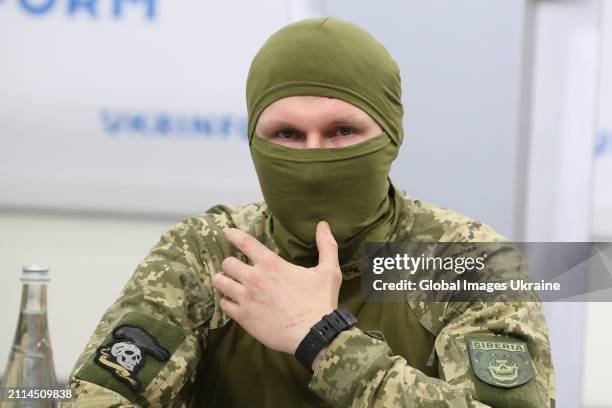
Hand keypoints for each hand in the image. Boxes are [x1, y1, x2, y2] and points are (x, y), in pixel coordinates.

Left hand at [212, 221, 341, 354]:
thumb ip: (326, 246)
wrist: (314, 334)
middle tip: (234, 268)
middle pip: (228, 263)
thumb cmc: (320, 302)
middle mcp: (254, 278)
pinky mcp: (244, 317)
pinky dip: (226, 301)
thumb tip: (324, 225)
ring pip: (221, 283)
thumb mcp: (329, 271)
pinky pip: (224, 305)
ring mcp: (246, 298)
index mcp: (271, 264)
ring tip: (227, 283)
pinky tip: (232, 302)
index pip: (246, 243)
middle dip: (230, 264)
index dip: (234, 235)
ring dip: (223, 281)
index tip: (228, 232)